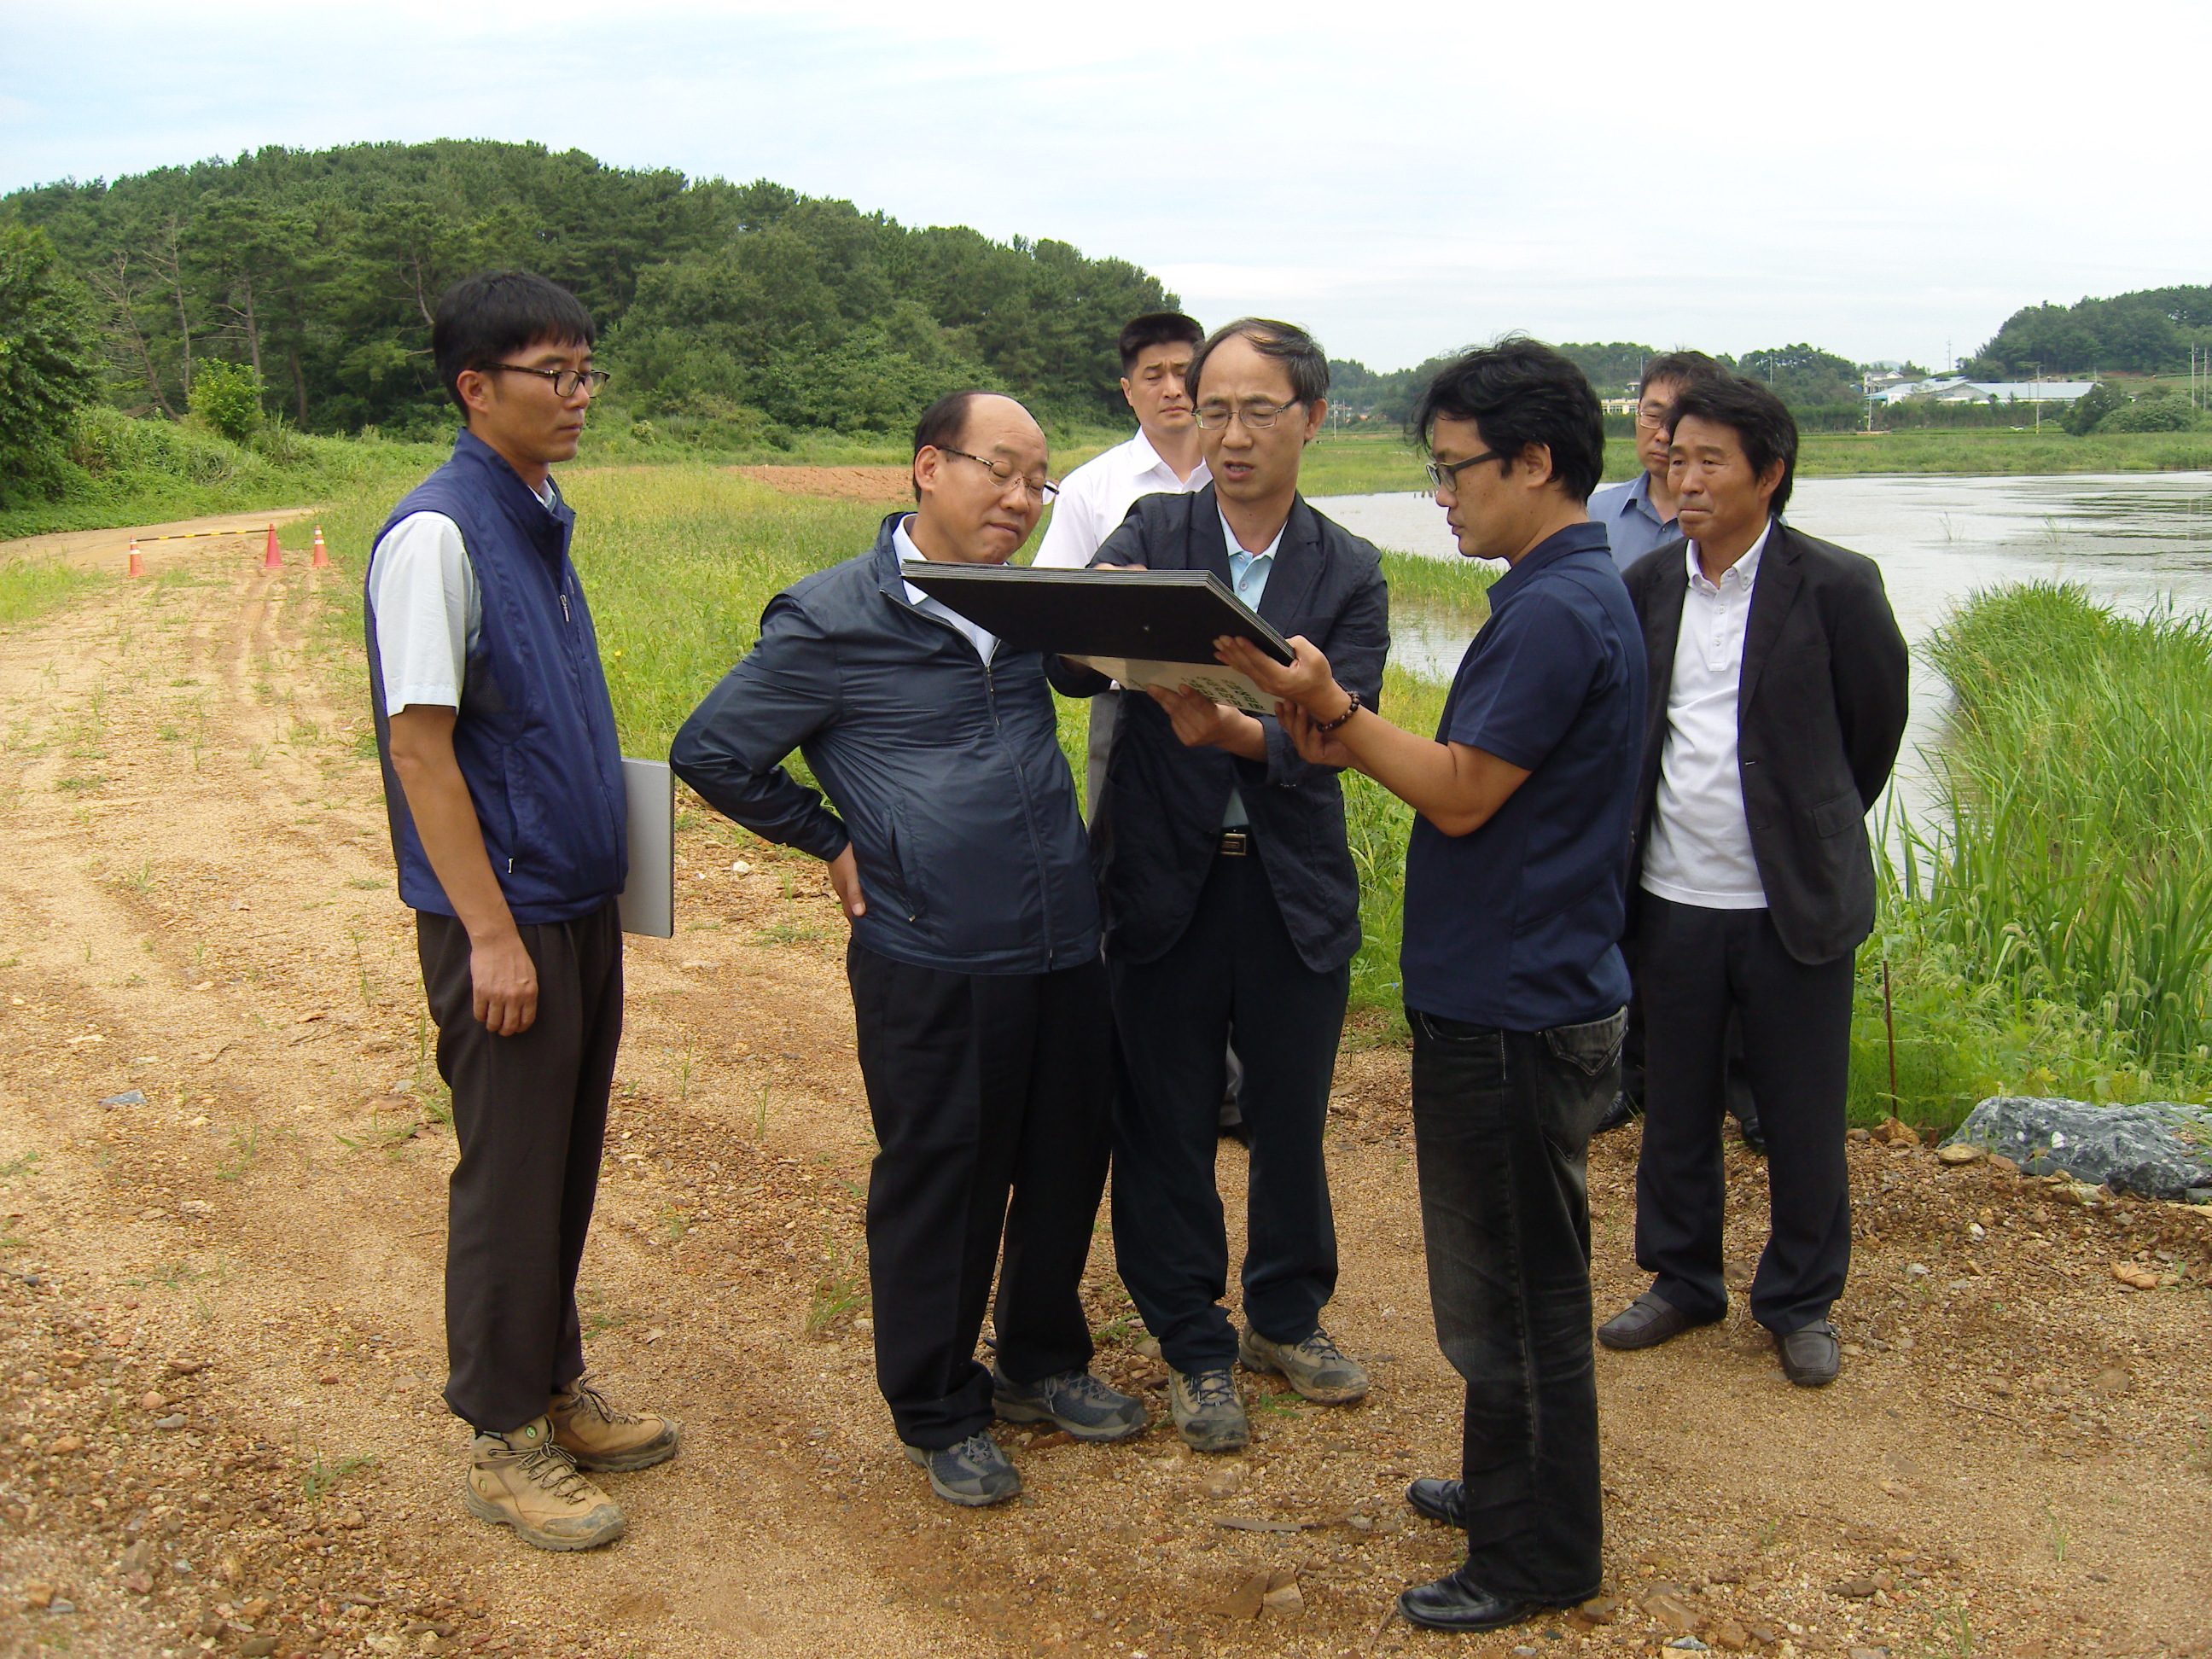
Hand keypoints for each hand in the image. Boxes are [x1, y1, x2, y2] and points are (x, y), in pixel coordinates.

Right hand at [469, 929, 538, 1036]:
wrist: (497, 940)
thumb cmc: (514, 955)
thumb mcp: (530, 974)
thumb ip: (527, 992)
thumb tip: (522, 1010)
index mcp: (529, 992)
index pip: (526, 1020)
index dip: (520, 1028)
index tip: (516, 1028)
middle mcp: (514, 997)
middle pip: (509, 1026)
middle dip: (505, 1031)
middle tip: (501, 1029)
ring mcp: (497, 995)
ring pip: (493, 1023)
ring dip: (491, 1025)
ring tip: (491, 1022)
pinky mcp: (481, 991)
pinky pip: (479, 1013)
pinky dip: (480, 1016)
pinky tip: (482, 1012)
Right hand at [827, 845, 866, 918]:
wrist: (832, 839)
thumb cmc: (845, 857)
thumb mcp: (853, 876)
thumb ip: (856, 894)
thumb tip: (859, 914)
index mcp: (843, 892)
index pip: (850, 913)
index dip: (857, 923)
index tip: (866, 931)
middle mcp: (840, 888)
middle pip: (849, 906)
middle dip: (857, 915)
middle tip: (870, 922)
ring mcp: (839, 880)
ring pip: (849, 896)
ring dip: (857, 903)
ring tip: (868, 908)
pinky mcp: (841, 872)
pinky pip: (848, 887)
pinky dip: (855, 892)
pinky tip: (861, 890)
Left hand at [1146, 682, 1256, 750]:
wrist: (1230, 734)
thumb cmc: (1226, 711)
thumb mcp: (1223, 701)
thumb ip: (1208, 694)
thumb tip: (1186, 680)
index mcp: (1215, 717)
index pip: (1202, 705)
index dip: (1192, 696)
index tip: (1181, 686)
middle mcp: (1203, 729)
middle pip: (1182, 709)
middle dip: (1165, 696)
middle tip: (1151, 686)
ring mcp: (1194, 737)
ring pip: (1174, 715)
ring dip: (1163, 701)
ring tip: (1153, 690)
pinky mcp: (1187, 741)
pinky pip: (1174, 722)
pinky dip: (1170, 710)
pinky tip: (1165, 702)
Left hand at [1216, 634, 1340, 711]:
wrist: (1319, 698)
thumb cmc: (1318, 676)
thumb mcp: (1314, 656)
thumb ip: (1296, 645)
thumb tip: (1277, 641)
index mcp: (1282, 678)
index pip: (1261, 662)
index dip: (1249, 649)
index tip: (1238, 637)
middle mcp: (1269, 684)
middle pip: (1248, 665)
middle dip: (1234, 650)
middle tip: (1222, 637)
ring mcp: (1265, 686)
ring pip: (1244, 668)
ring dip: (1231, 655)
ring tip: (1218, 643)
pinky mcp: (1263, 684)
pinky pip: (1246, 671)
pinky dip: (1233, 662)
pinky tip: (1223, 655)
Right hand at [1279, 701, 1360, 769]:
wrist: (1357, 748)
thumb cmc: (1342, 730)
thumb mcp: (1323, 716)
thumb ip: (1312, 708)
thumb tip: (1303, 689)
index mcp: (1300, 733)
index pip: (1286, 722)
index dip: (1281, 712)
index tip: (1279, 699)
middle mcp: (1300, 742)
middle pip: (1290, 727)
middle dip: (1289, 712)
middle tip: (1289, 699)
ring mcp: (1306, 751)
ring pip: (1298, 733)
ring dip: (1300, 719)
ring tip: (1302, 707)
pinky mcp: (1314, 756)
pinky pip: (1312, 740)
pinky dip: (1314, 730)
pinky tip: (1317, 722)